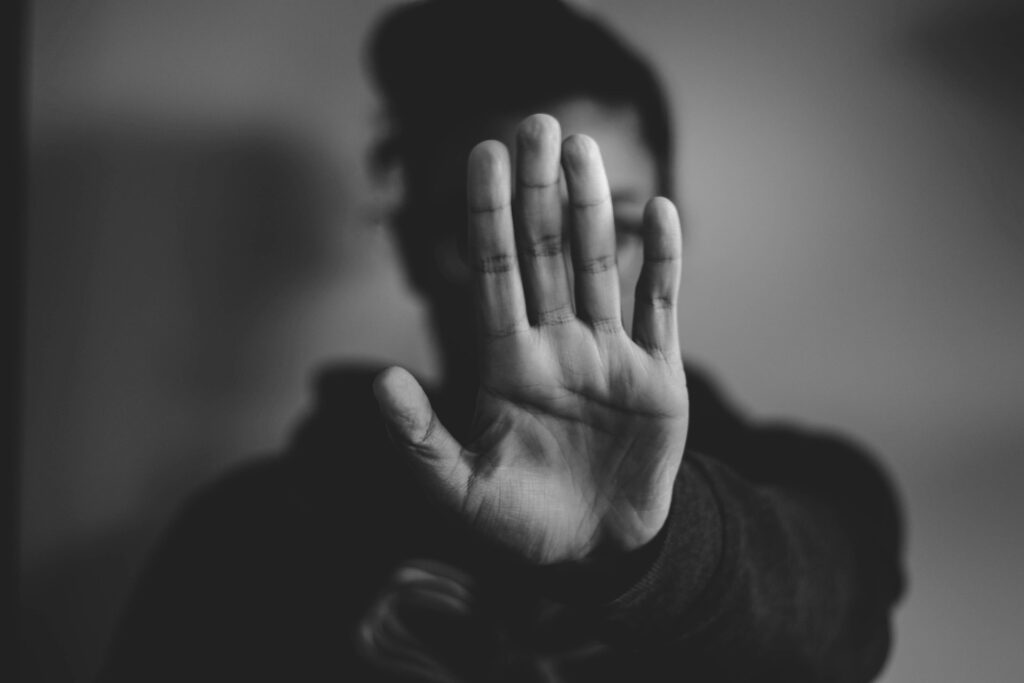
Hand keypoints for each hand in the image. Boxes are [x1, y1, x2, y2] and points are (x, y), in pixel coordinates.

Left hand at [374, 114, 687, 565]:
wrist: (593, 555)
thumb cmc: (520, 525)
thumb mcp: (457, 489)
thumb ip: (419, 438)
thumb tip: (381, 379)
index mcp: (507, 363)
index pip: (495, 273)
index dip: (488, 215)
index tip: (480, 156)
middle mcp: (557, 345)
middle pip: (545, 252)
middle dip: (538, 190)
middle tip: (535, 123)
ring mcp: (608, 355)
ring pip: (598, 266)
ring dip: (593, 207)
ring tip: (583, 149)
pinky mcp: (657, 376)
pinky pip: (662, 308)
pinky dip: (662, 263)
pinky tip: (661, 214)